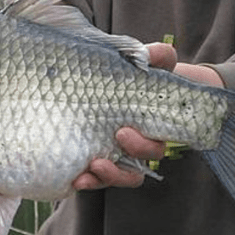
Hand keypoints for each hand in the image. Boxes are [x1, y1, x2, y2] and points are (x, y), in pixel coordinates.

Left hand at [72, 42, 223, 190]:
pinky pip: (96, 178)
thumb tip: (158, 54)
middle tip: (113, 138)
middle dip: (126, 158)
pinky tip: (75, 178)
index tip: (123, 132)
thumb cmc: (137, 75)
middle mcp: (134, 147)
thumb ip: (158, 57)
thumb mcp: (150, 63)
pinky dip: (88, 181)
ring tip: (88, 172)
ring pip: (118, 177)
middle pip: (137, 166)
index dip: (143, 147)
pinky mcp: (96, 158)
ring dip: (106, 178)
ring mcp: (115, 155)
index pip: (153, 147)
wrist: (120, 82)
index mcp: (149, 129)